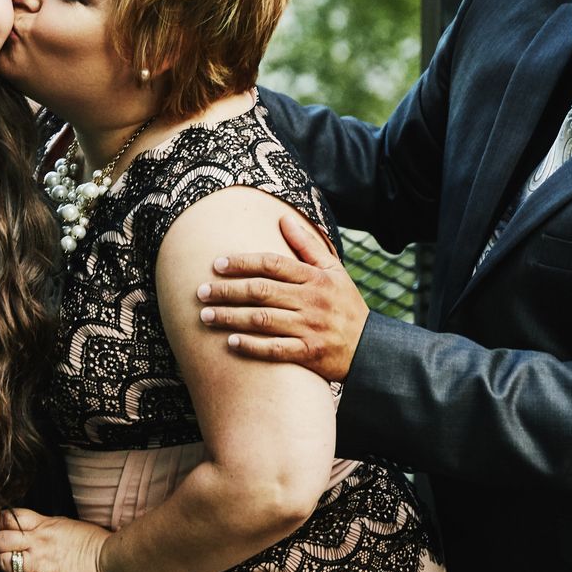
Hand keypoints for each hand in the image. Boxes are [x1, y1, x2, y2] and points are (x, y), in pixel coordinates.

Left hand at [0, 507, 112, 571]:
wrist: (110, 561)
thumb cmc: (94, 541)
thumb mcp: (66, 524)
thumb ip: (45, 525)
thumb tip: (32, 527)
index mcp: (43, 524)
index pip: (8, 518)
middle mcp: (37, 542)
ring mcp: (40, 563)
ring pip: (3, 562)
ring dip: (1, 565)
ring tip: (7, 566)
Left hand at [195, 211, 368, 381]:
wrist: (371, 350)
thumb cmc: (346, 306)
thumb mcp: (335, 271)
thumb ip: (307, 245)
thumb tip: (283, 217)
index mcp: (315, 277)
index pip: (272, 263)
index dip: (242, 262)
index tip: (216, 264)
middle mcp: (311, 300)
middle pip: (261, 291)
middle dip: (227, 290)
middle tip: (200, 291)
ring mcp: (309, 328)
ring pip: (262, 320)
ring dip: (230, 317)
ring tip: (205, 316)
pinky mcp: (308, 354)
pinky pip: (275, 350)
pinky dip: (251, 346)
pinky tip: (230, 343)